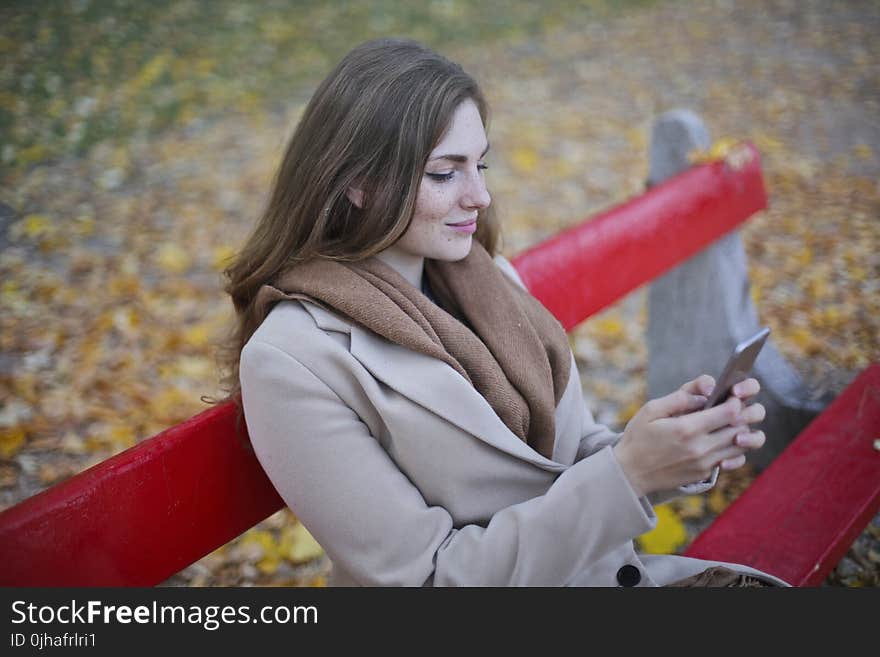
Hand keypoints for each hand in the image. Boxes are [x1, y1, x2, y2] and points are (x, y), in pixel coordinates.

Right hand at [613, 375, 765, 495]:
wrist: (630, 473)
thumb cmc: (638, 438)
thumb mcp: (651, 410)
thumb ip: (680, 398)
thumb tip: (706, 391)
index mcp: (686, 429)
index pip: (729, 413)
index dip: (735, 401)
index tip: (730, 395)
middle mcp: (700, 448)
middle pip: (740, 428)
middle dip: (744, 414)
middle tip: (736, 406)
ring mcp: (704, 463)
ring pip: (740, 446)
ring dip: (741, 431)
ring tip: (730, 422)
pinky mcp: (704, 473)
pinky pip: (731, 459)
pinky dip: (733, 447)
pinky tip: (722, 439)